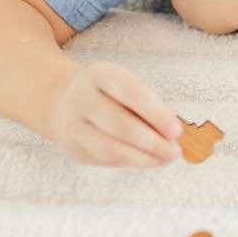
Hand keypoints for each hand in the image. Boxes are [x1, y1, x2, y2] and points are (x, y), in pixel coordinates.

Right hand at [45, 61, 183, 166]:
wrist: (60, 100)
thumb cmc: (107, 93)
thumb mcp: (125, 85)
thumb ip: (148, 103)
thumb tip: (172, 127)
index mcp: (100, 74)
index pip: (133, 93)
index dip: (157, 114)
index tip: (177, 130)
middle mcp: (81, 98)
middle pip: (122, 125)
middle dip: (153, 142)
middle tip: (174, 150)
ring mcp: (72, 125)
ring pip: (112, 149)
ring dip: (144, 157)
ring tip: (165, 158)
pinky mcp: (72, 147)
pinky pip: (106, 160)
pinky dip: (131, 162)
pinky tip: (148, 160)